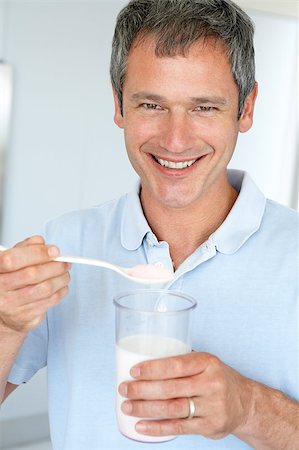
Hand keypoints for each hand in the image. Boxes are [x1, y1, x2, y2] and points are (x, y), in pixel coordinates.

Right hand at [0, 235, 69, 332]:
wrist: (3, 312)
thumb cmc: (9, 282)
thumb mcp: (11, 261)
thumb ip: (24, 248)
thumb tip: (40, 242)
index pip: (13, 260)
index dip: (37, 253)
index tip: (54, 251)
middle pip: (32, 274)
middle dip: (55, 266)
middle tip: (65, 262)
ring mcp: (10, 306)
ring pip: (44, 289)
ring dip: (61, 279)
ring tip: (65, 273)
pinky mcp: (24, 318)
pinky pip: (49, 302)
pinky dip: (60, 292)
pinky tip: (62, 286)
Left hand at [118, 351, 253, 439]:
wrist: (246, 402)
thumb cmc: (216, 378)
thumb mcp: (205, 363)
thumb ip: (181, 362)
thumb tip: (144, 362)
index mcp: (208, 363)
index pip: (177, 364)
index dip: (153, 368)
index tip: (134, 371)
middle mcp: (211, 384)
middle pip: (171, 388)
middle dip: (143, 389)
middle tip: (124, 389)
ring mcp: (212, 407)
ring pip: (173, 408)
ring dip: (146, 408)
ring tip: (127, 406)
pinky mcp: (210, 426)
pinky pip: (179, 427)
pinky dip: (157, 427)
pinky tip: (141, 425)